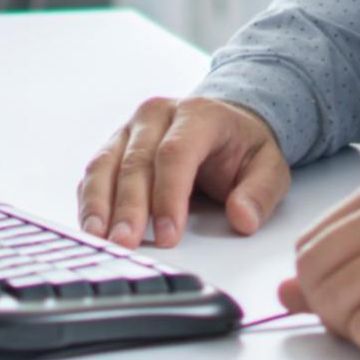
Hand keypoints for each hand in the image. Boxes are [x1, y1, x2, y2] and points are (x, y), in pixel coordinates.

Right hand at [76, 95, 290, 249]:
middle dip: (129, 208)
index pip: (176, 153)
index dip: (169, 196)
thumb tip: (242, 217)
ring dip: (100, 205)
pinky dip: (90, 201)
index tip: (169, 234)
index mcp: (198, 114)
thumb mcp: (270, 166)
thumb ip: (259, 192)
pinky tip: (91, 227)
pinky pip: (95, 173)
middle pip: (136, 162)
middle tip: (126, 244)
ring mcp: (131, 129)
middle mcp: (157, 115)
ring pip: (106, 165)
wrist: (225, 123)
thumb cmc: (243, 147)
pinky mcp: (114, 147)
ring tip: (99, 238)